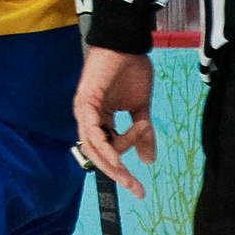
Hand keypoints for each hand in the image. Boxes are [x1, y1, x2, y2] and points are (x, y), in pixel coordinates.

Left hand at [73, 46, 156, 199]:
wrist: (129, 44)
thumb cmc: (132, 70)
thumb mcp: (141, 109)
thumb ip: (143, 134)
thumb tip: (149, 161)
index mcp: (101, 120)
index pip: (108, 152)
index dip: (122, 170)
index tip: (140, 189)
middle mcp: (89, 118)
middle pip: (98, 153)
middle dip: (116, 174)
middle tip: (135, 189)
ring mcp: (85, 110)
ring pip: (93, 146)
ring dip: (110, 163)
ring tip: (126, 175)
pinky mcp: (85, 101)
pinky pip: (92, 130)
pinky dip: (103, 146)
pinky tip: (115, 158)